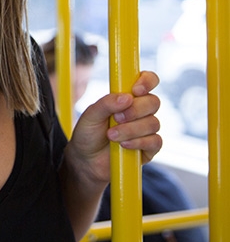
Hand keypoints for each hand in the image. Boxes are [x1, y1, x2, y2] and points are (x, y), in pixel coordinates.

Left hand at [66, 71, 161, 185]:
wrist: (86, 161)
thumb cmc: (88, 134)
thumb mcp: (90, 116)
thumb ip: (105, 104)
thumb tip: (126, 97)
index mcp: (127, 97)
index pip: (147, 80)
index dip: (147, 81)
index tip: (136, 90)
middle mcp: (140, 111)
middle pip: (153, 102)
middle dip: (135, 110)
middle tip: (116, 118)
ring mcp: (146, 129)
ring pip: (153, 123)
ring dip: (131, 129)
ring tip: (112, 136)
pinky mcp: (150, 148)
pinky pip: (155, 141)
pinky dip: (139, 143)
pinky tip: (124, 146)